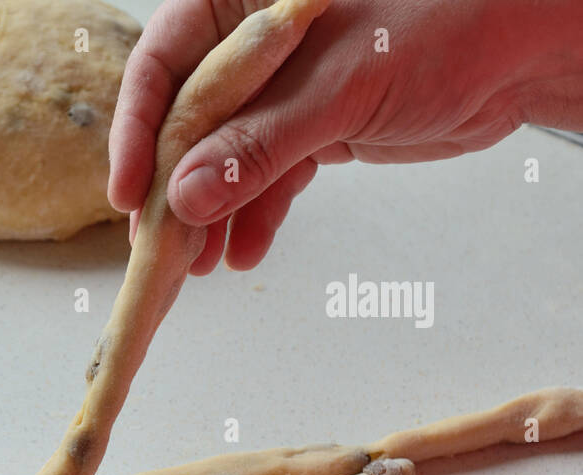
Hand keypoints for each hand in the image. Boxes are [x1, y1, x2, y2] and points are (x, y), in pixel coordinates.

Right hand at [109, 0, 582, 272]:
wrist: (531, 48)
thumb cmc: (451, 20)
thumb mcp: (341, 84)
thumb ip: (258, 144)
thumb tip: (183, 199)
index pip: (164, 62)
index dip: (137, 129)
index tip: (129, 192)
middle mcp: (253, 42)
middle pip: (186, 118)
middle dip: (172, 187)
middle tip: (159, 246)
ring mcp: (282, 87)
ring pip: (222, 156)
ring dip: (210, 214)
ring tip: (198, 265)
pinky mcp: (311, 125)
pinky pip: (265, 175)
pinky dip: (255, 215)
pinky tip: (244, 252)